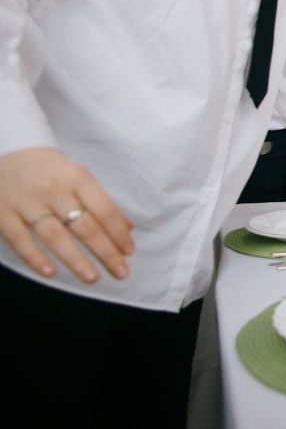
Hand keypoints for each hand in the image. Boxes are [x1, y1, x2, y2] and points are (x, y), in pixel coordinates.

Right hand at [0, 147, 133, 282]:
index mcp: (77, 177)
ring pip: (55, 237)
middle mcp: (53, 190)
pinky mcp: (3, 214)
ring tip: (93, 278)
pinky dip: (35, 258)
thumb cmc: (52, 169)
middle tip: (121, 272)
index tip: (129, 252)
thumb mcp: (80, 176)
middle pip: (84, 226)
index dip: (118, 233)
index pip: (104, 210)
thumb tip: (127, 228)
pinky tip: (51, 273)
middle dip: (105, 252)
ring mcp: (27, 203)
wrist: (10, 151)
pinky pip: (20, 240)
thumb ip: (102, 201)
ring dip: (75, 260)